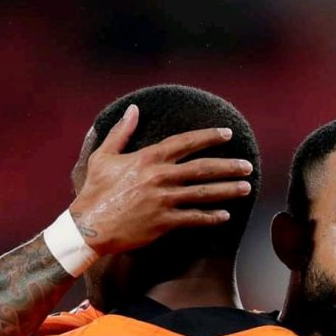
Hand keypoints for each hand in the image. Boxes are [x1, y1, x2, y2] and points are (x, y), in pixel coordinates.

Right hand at [70, 104, 252, 254]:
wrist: (88, 226)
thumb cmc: (94, 191)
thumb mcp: (103, 156)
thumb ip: (121, 132)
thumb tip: (132, 109)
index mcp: (148, 158)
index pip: (185, 142)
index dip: (209, 137)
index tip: (227, 134)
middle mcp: (160, 177)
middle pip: (203, 169)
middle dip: (228, 166)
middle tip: (247, 166)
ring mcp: (163, 200)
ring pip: (203, 193)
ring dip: (227, 190)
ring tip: (246, 188)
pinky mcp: (163, 222)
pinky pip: (193, 218)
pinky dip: (210, 217)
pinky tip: (225, 216)